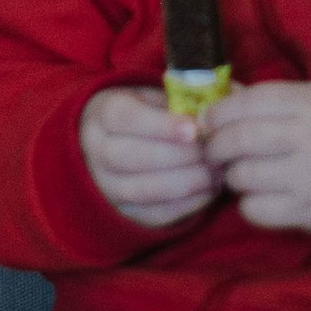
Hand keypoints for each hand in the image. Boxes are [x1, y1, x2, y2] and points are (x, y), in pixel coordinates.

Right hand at [79, 86, 219, 225]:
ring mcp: (106, 184)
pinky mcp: (122, 210)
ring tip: (214, 173)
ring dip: (185, 183)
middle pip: (132, 157)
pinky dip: (185, 205)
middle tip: (210, 153)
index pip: (127, 119)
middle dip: (178, 156)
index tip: (193, 129)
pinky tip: (207, 191)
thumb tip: (206, 118)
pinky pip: (154, 213)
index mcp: (102, 114)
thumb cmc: (143, 113)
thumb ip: (173, 104)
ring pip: (142, 190)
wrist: (113, 141)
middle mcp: (96, 151)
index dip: (162, 126)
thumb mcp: (152, 97)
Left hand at [201, 80, 310, 243]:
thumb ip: (276, 99)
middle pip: (237, 138)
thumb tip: (222, 99)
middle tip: (215, 150)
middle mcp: (309, 136)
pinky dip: (249, 204)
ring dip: (234, 175)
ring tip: (244, 172)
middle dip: (216, 145)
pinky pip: (254, 209)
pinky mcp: (306, 212)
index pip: (247, 102)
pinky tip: (261, 196)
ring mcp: (307, 177)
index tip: (209, 120)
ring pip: (241, 175)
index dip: (219, 111)